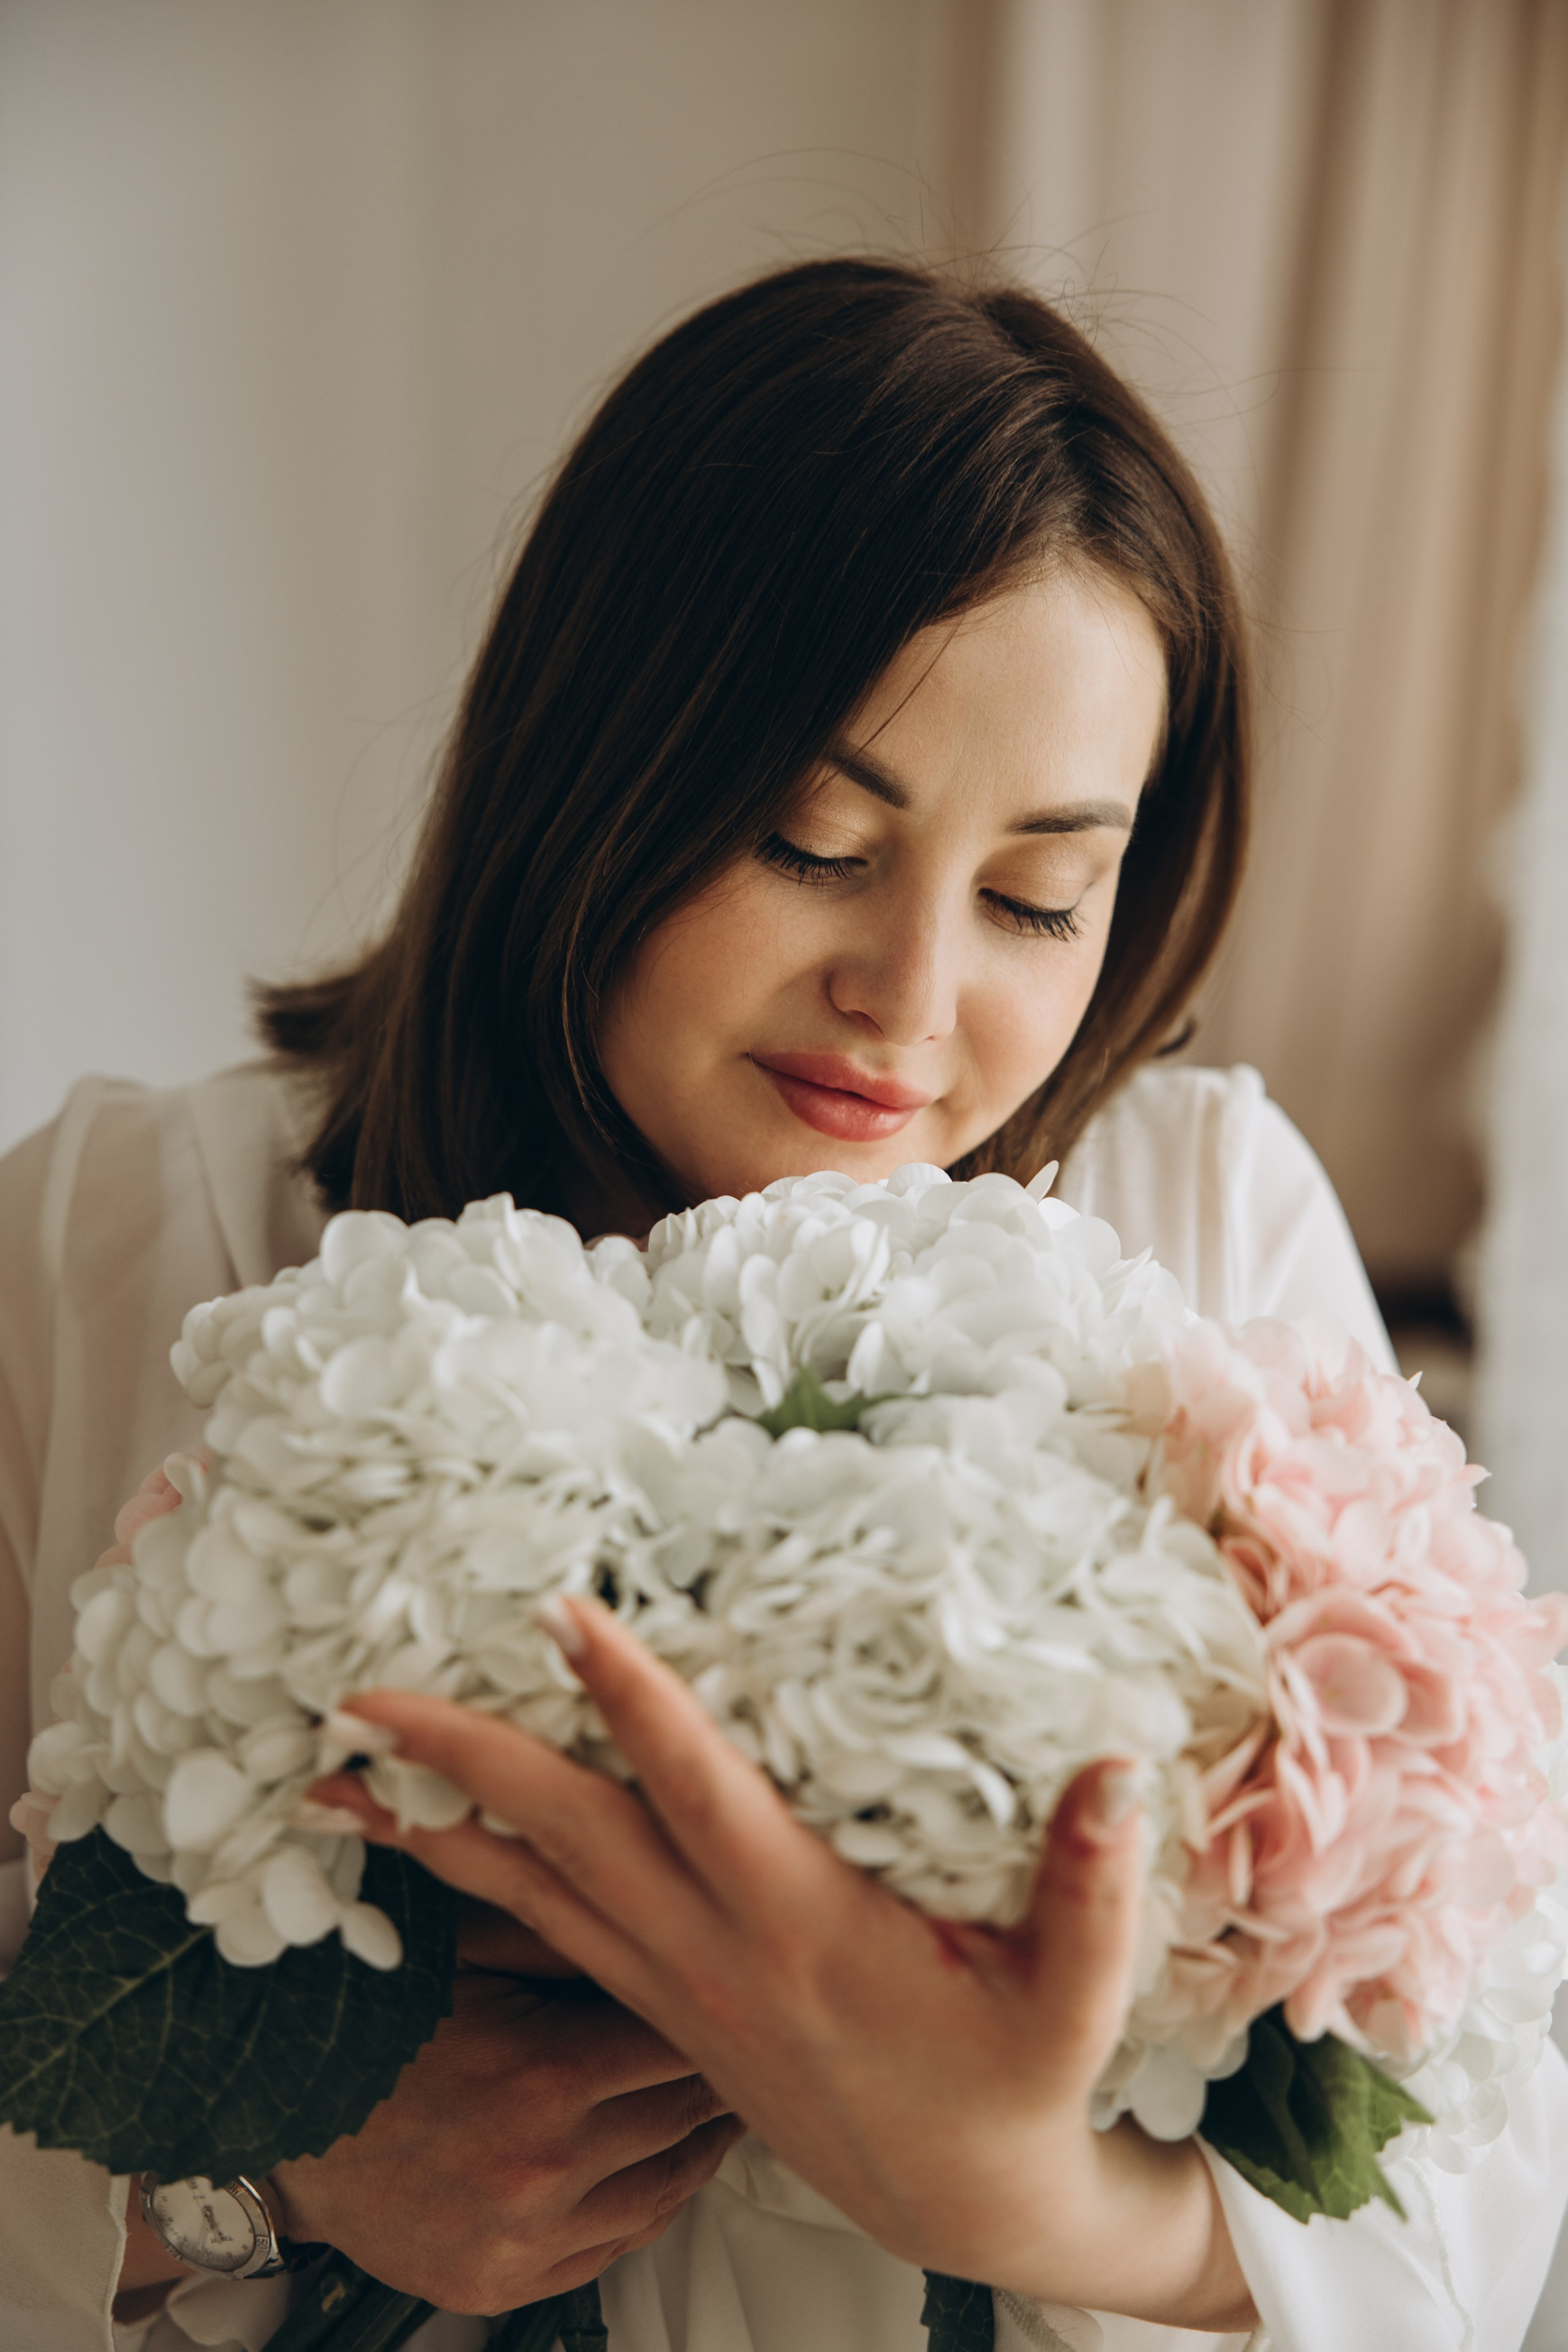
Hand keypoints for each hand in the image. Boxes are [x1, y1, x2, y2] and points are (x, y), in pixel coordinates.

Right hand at [268, 1973, 740, 2311]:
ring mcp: (525, 2238)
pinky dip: (651, 2207)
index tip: (749, 1991)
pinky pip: (616, 2249)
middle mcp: (544, 2168)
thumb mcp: (480, 1948)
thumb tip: (669, 1915)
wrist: (286, 2121)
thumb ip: (576, 1934)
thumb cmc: (380, 2022)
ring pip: (665, 2194)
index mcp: (547, 2075)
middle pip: (685, 2118)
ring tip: (724, 2105)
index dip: (721, 2012)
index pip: (685, 2044)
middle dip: (724, 2076)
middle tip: (757, 2043)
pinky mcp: (503, 2284)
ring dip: (703, 2146)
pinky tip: (664, 2167)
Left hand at [316, 1599, 1256, 2332]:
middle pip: (566, 1836)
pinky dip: (472, 1885)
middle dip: (460, 1760)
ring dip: (429, 1828)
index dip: (633, 1699)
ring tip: (331, 1773)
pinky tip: (420, 1849)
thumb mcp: (1077, 2001)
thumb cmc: (1020, 2083)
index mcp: (803, 1927)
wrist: (960, 2202)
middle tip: (356, 1695)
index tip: (560, 1611)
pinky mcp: (662, 2010)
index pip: (699, 1790)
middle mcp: (716, 1953)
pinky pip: (543, 1935)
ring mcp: (674, 1988)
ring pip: (528, 1894)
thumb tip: (1112, 1767)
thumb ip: (1093, 1889)